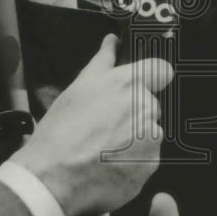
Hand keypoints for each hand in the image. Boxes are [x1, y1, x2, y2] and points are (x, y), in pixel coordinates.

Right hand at [10, 35, 172, 215]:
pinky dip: (132, 162)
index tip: (137, 88)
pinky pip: (146, 158)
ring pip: (149, 133)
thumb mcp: (79, 87)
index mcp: (131, 84)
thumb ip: (103, 60)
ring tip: (103, 148)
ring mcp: (152, 139)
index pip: (162, 71)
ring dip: (134, 139)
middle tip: (105, 125)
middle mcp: (148, 109)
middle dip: (134, 113)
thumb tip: (113, 40)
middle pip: (151, 105)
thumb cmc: (63, 128)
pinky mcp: (151, 166)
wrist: (54, 175)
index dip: (151, 78)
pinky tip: (108, 165)